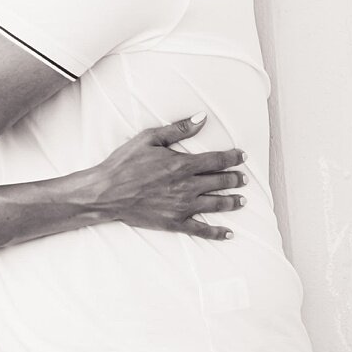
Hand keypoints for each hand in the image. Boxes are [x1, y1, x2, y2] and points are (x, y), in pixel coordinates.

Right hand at [75, 113, 247, 239]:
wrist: (107, 192)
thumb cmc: (125, 163)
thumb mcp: (148, 138)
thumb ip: (178, 129)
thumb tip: (202, 118)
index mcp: (182, 164)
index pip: (217, 160)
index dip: (233, 157)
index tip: (243, 156)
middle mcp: (187, 187)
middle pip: (220, 182)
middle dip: (236, 179)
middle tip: (245, 178)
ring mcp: (182, 207)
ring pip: (216, 204)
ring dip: (232, 202)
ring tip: (243, 200)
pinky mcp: (174, 223)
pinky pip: (201, 229)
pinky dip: (217, 233)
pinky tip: (228, 233)